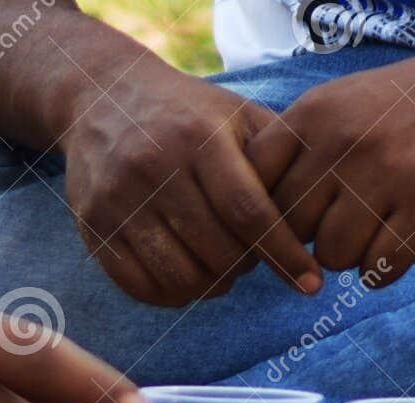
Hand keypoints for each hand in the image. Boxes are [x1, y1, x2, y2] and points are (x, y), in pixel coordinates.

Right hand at [60, 66, 320, 304]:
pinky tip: (189, 275)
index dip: (284, 255)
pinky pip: (140, 287)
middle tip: (251, 255)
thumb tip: (322, 217)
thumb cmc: (191, 115)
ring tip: (221, 264)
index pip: (250, 213)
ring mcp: (118, 198)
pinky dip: (173, 294)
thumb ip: (281, 161)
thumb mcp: (239, 117)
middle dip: (247, 267)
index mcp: (199, 138)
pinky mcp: (92, 224)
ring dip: (213, 285)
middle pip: (219, 253)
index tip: (311, 285)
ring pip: (181, 277)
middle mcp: (154, 166)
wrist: (104, 97)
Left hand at [246, 30, 414, 282]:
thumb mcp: (342, 101)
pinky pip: (380, 268)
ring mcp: (385, 177)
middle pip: (292, 228)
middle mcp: (343, 145)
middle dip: (307, 241)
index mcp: (314, 115)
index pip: (255, 184)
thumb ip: (300, 144)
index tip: (281, 225)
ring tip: (366, 239)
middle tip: (331, 234)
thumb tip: (260, 203)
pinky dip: (379, 274)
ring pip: (333, 255)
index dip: (263, 215)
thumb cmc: (412, 101)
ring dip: (347, 258)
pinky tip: (390, 255)